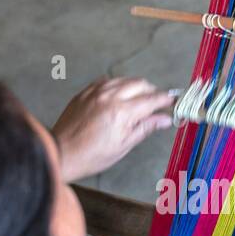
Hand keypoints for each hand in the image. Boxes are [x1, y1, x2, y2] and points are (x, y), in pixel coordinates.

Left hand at [51, 77, 174, 182]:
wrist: (62, 153)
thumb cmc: (91, 155)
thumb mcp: (124, 145)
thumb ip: (145, 128)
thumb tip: (165, 119)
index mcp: (121, 112)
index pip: (152, 100)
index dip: (165, 100)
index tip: (172, 102)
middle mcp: (109, 96)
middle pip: (140, 84)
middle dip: (152, 91)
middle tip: (156, 104)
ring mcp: (96, 91)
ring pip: (124, 79)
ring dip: (136, 86)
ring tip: (139, 100)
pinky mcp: (85, 91)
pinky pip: (107, 81)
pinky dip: (118, 85)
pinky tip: (119, 96)